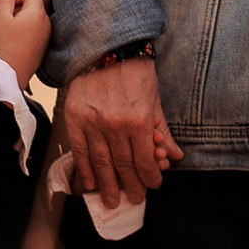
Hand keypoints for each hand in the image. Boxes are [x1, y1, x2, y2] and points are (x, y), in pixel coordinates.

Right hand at [0, 0, 50, 77]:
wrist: (10, 72)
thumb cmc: (4, 44)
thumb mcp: (0, 18)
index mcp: (38, 13)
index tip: (6, 8)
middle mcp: (47, 23)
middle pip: (35, 5)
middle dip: (20, 8)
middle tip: (6, 19)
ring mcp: (47, 35)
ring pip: (35, 18)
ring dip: (23, 19)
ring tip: (10, 31)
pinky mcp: (44, 46)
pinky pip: (37, 31)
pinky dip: (27, 30)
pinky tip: (16, 40)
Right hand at [60, 56, 180, 205]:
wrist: (107, 47)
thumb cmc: (135, 71)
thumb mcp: (155, 99)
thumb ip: (163, 131)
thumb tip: (174, 156)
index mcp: (140, 120)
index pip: (144, 159)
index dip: (149, 176)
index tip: (152, 185)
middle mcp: (115, 125)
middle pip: (123, 165)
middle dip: (130, 185)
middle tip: (134, 199)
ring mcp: (93, 123)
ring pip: (101, 163)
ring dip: (107, 185)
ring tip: (111, 201)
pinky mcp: (74, 119)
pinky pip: (80, 151)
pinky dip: (85, 170)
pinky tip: (90, 184)